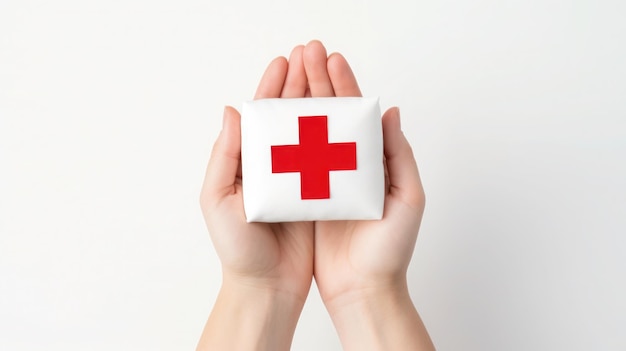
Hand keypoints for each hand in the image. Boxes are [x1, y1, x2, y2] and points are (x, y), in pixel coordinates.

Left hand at [197, 46, 313, 350]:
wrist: (266, 287)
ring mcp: (299, 179)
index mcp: (248, 163)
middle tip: (313, 55)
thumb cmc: (237, 249)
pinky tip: (348, 119)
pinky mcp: (319, 195)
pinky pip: (331, 159)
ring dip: (321, 102)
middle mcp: (274, 166)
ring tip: (332, 75)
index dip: (273, 86)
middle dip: (301, 83)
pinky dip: (339, 137)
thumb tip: (232, 111)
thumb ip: (225, 156)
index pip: (261, 115)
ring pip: (313, 131)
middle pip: (289, 116)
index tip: (285, 61)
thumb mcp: (217, 200)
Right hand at [306, 41, 434, 349]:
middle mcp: (350, 166)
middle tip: (305, 54)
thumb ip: (399, 155)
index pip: (358, 114)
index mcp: (375, 162)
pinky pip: (295, 162)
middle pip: (331, 115)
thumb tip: (390, 112)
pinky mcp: (307, 198)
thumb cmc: (390, 249)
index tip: (331, 60)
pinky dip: (285, 139)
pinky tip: (273, 119)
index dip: (345, 85)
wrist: (363, 289)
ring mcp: (326, 180)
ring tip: (287, 76)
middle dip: (318, 82)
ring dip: (300, 103)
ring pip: (310, 133)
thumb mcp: (408, 200)